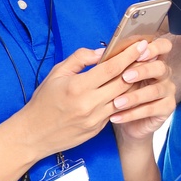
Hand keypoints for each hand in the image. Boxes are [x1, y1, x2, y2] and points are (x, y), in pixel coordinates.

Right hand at [17, 41, 148, 158]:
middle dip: (138, 67)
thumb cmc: (43, 102)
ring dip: (134, 84)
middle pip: (123, 82)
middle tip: (148, 55)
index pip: (111, 68)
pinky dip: (123, 99)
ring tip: (142, 71)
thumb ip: (80, 59)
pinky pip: (115, 110)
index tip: (140, 45)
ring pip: (124, 98)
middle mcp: (89, 103)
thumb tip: (101, 52)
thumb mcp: (57, 74)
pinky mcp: (97, 129)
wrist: (33, 135)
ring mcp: (95, 119)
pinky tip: (128, 90)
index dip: (129, 55)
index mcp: (78, 87)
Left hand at [109, 37, 174, 140]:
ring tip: (117, 102)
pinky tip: (117, 116)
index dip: (154, 48)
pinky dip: (132, 113)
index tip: (138, 53)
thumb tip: (100, 53)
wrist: (127, 122)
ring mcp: (168, 90)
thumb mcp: (116, 77)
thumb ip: (113, 63)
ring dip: (135, 96)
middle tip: (125, 77)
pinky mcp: (167, 107)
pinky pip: (151, 109)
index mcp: (154, 60)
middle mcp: (164, 74)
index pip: (163, 46)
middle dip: (143, 71)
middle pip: (160, 67)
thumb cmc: (121, 94)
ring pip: (155, 90)